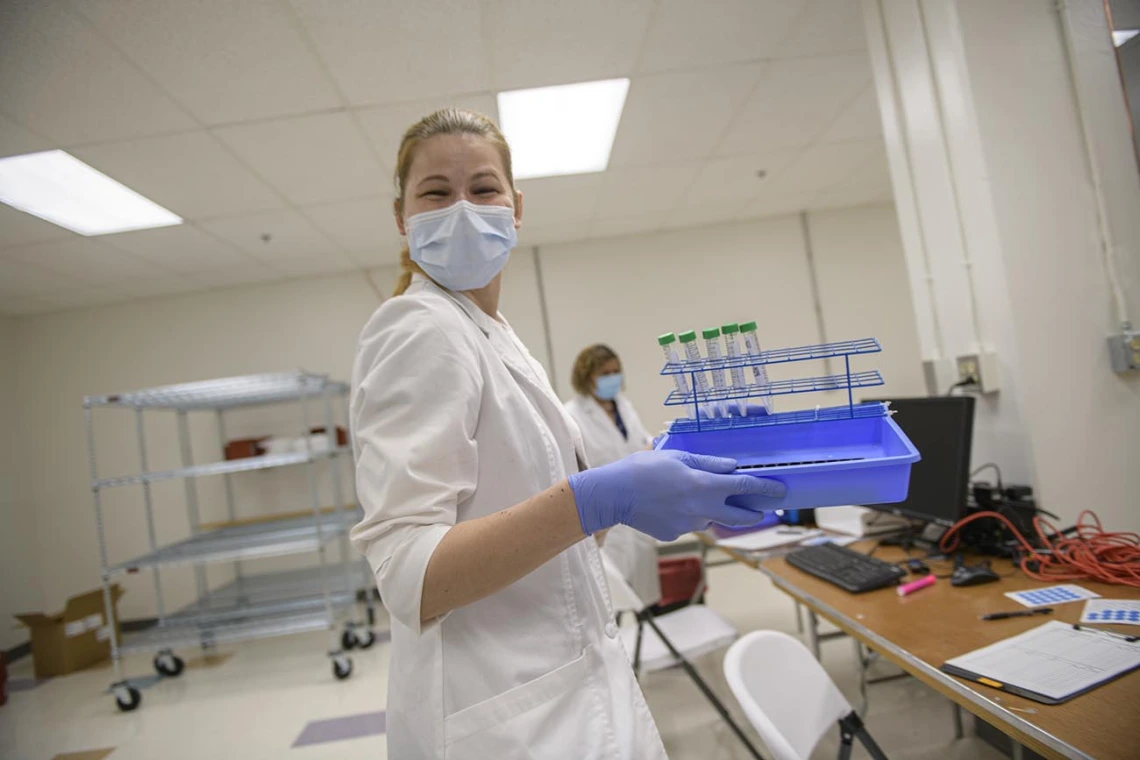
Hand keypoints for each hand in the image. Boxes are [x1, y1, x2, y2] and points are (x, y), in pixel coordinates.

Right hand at [567, 450, 785, 540]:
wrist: (613, 494)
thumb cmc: (643, 469)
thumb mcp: (677, 457)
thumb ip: (708, 464)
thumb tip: (732, 467)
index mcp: (704, 485)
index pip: (744, 488)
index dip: (765, 488)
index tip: (779, 490)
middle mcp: (701, 508)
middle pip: (738, 516)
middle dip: (754, 514)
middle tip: (762, 510)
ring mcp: (688, 525)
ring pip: (708, 518)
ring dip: (709, 510)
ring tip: (686, 495)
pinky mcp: (675, 534)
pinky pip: (688, 524)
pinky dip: (685, 515)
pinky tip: (667, 504)